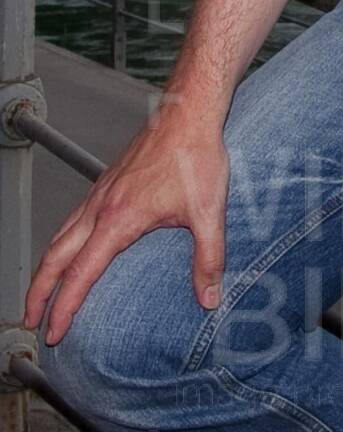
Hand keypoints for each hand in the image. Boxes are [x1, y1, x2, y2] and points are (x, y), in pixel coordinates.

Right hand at [21, 104, 227, 344]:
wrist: (187, 113)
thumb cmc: (196, 155)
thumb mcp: (209, 211)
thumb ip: (209, 258)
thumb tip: (210, 299)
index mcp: (118, 220)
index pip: (80, 275)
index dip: (63, 308)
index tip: (52, 333)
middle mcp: (100, 209)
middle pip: (54, 259)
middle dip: (38, 294)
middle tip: (30, 320)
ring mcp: (99, 194)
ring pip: (58, 238)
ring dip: (45, 268)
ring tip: (40, 291)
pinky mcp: (106, 183)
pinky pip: (71, 220)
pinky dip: (59, 242)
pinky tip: (69, 248)